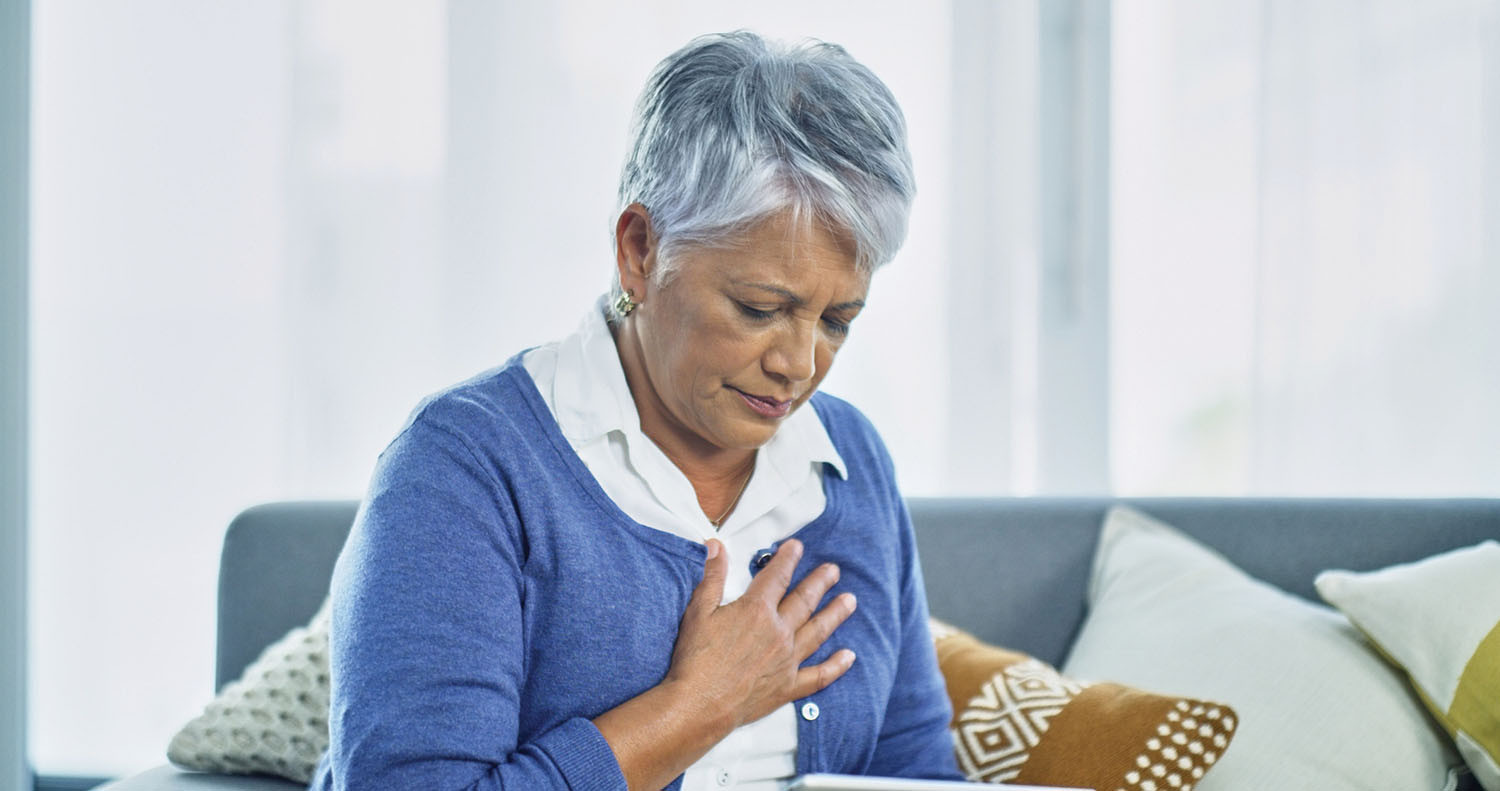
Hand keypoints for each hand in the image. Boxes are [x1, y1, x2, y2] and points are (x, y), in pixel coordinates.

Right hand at [665, 538, 858, 733]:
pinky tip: (849, 656)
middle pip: (804, 601)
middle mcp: (778, 633)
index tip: (797, 546)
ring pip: (818, 632)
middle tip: (834, 570)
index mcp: (757, 611)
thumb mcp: (698, 611)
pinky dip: (836, 666)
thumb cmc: (695, 659)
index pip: (777, 577)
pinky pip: (819, 675)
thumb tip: (716, 546)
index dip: (788, 559)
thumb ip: (712, 576)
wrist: (698, 705)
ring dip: (835, 614)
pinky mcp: (787, 687)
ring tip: (850, 600)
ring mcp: (787, 661)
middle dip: (820, 582)